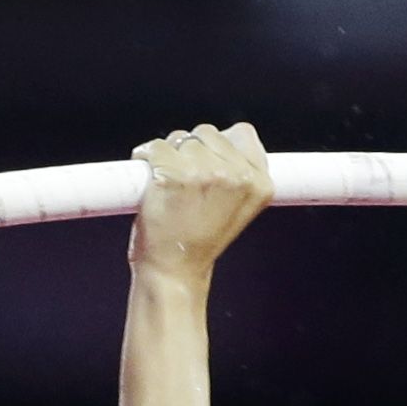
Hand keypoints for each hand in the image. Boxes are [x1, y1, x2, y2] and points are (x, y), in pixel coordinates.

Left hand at [129, 122, 271, 284]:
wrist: (174, 272)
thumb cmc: (200, 241)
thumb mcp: (238, 208)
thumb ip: (239, 174)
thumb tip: (223, 140)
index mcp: (260, 183)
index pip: (242, 133)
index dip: (219, 145)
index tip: (209, 164)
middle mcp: (237, 175)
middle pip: (207, 133)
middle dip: (191, 150)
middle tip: (185, 185)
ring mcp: (205, 173)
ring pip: (180, 138)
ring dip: (168, 155)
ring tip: (169, 188)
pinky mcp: (173, 174)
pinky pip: (155, 147)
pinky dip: (146, 158)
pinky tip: (151, 180)